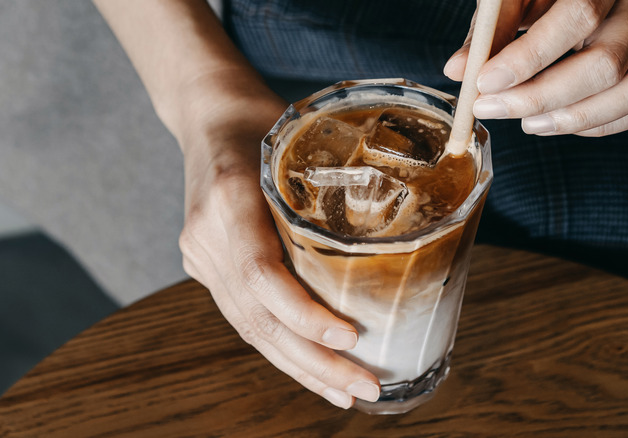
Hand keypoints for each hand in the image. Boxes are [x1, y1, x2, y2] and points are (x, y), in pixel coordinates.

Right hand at [177, 94, 380, 409]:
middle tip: (364, 388)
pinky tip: (314, 369)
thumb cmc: (265, 121)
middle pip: (257, 317)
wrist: (209, 115)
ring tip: (345, 393)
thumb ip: (336, 185)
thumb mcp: (303, 138)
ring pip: (250, 328)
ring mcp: (201, 255)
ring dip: (301, 366)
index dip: (303, 314)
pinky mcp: (206, 268)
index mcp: (229, 196)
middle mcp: (206, 234)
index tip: (349, 336)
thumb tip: (409, 231)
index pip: (260, 274)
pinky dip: (283, 347)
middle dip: (313, 361)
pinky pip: (246, 317)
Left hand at [444, 0, 627, 136]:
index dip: (529, 57)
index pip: (578, 16)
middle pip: (607, 62)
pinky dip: (598, 124)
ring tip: (526, 123)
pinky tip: (557, 121)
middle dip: (541, 96)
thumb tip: (458, 70)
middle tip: (491, 108)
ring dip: (574, 118)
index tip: (485, 83)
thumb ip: (490, 28)